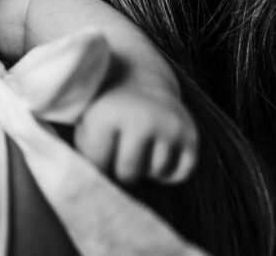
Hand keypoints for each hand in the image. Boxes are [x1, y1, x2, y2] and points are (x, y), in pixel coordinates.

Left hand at [74, 82, 197, 184]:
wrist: (135, 77)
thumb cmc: (104, 109)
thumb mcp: (85, 123)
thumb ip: (84, 156)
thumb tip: (98, 197)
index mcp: (108, 115)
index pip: (98, 164)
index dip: (95, 161)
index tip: (96, 147)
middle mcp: (142, 119)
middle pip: (128, 174)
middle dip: (120, 169)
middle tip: (118, 149)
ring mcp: (169, 126)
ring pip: (155, 173)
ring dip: (145, 166)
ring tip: (136, 143)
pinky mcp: (190, 135)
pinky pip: (179, 173)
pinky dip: (167, 169)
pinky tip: (155, 149)